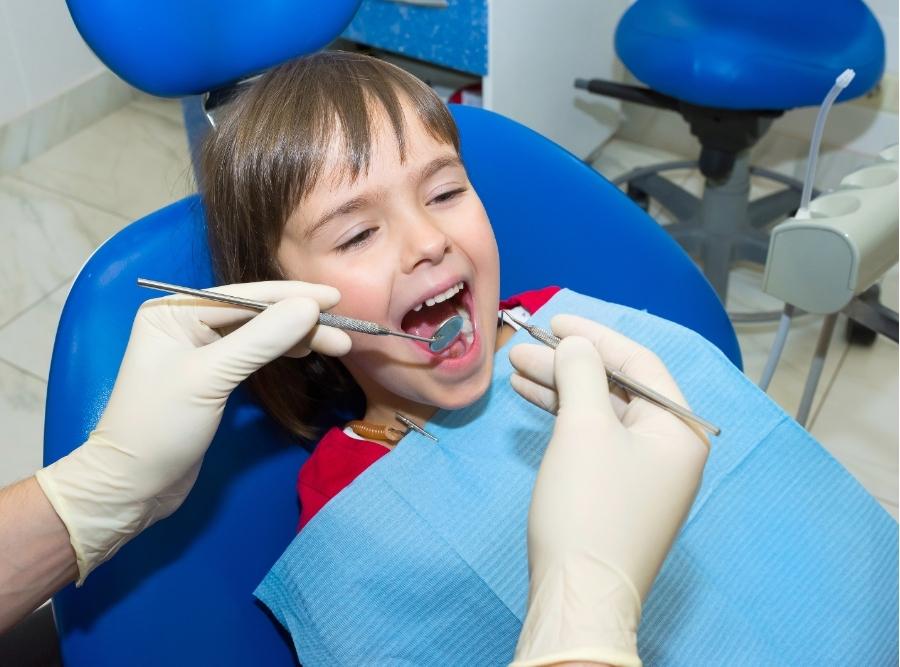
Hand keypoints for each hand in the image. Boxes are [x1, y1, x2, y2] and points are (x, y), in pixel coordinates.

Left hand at [35, 281, 349, 583]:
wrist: (133, 487)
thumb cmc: (161, 427)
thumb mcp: (212, 377)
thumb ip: (261, 339)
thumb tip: (309, 307)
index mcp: (173, 311)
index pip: (243, 295)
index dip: (292, 296)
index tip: (335, 297)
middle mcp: (184, 322)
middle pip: (254, 313)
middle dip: (299, 321)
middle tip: (345, 331)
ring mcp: (198, 348)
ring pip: (258, 333)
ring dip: (296, 337)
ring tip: (337, 344)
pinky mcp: (211, 375)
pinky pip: (253, 353)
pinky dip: (280, 352)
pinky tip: (305, 352)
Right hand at [507, 315, 708, 666]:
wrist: (580, 595)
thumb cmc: (589, 504)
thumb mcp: (585, 428)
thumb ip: (583, 373)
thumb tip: (578, 345)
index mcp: (679, 429)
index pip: (639, 363)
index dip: (595, 335)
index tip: (553, 320)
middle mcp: (669, 448)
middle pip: (618, 387)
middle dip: (570, 363)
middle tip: (523, 347)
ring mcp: (642, 473)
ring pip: (600, 413)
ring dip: (560, 388)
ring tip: (517, 369)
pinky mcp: (615, 492)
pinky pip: (593, 439)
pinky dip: (564, 418)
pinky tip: (532, 400)